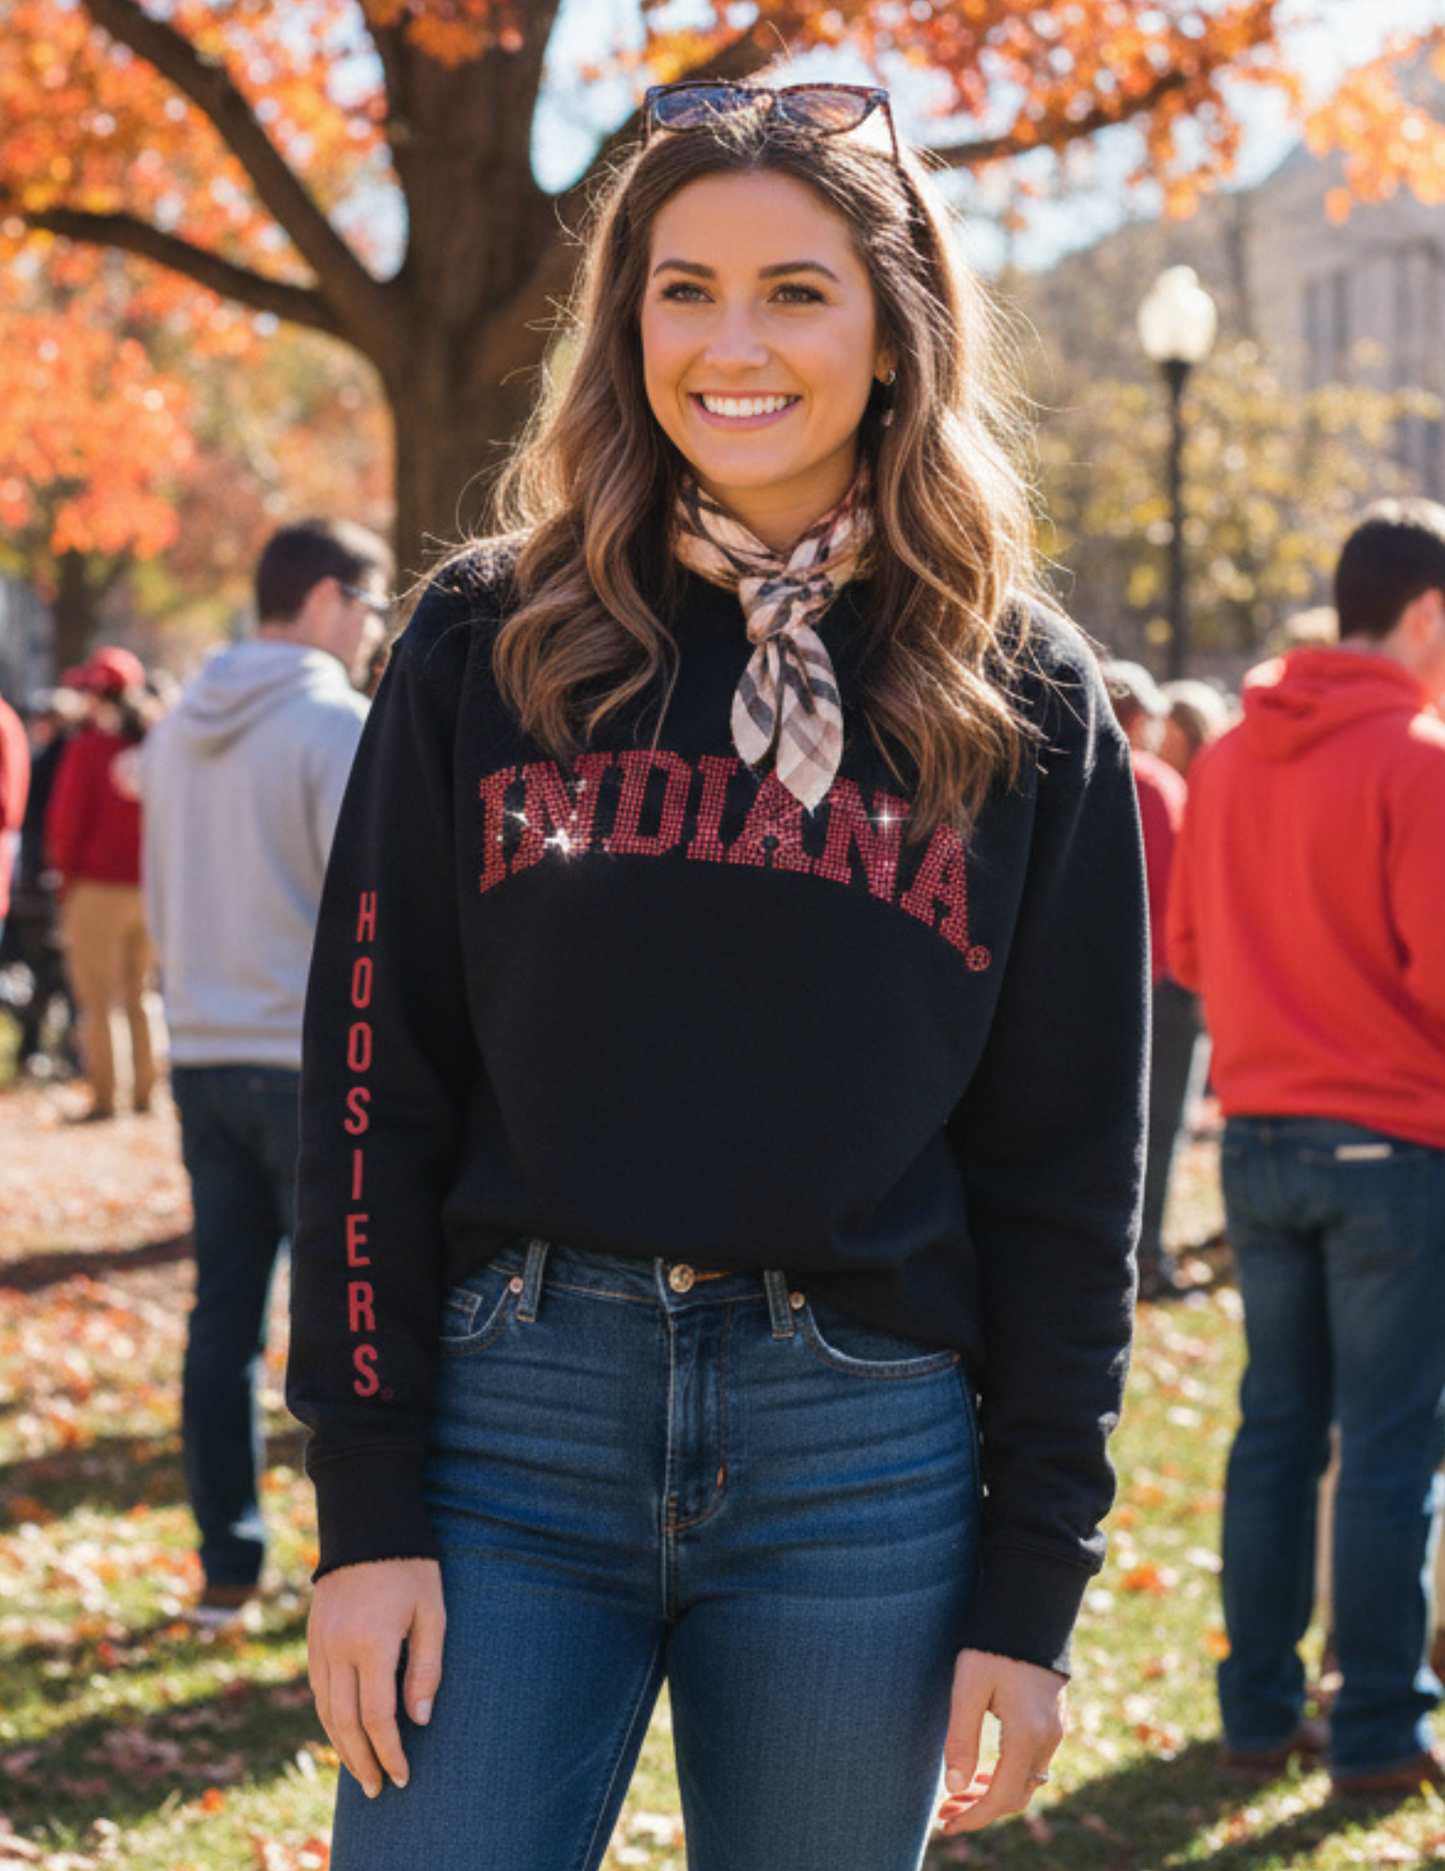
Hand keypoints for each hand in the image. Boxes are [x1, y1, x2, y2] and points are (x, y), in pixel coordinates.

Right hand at [308, 1557, 444, 1798]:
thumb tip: (419, 1720)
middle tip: (379, 1790)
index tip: (404, 1778)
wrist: (367, 1521)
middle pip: (344, 1722)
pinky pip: (318, 1688)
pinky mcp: (312, 1635)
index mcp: (372, 1643)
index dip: (390, 1752)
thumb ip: (427, 1667)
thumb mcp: (432, 1611)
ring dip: (342, 1745)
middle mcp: (338, 1648)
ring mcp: (320, 1642)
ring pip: (325, 1709)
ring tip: (361, 1771)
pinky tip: (343, 1730)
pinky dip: (329, 1717)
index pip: (377, 1716)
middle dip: (362, 1761)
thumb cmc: (411, 1565)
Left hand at [937, 1647, 1065, 1833]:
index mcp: (1027, 1735)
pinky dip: (1009, 1776)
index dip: (974, 1817)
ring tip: (959, 1795)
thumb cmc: (994, 1643)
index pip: (1002, 1797)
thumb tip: (954, 1788)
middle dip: (981, 1810)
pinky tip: (985, 1771)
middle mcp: (1048, 1739)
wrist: (1031, 1606)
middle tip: (946, 1813)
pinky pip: (1034, 1763)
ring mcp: (1056, 1729)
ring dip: (994, 1793)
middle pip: (1017, 1796)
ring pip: (1027, 1781)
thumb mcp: (969, 1687)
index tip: (946, 1825)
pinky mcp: (1056, 1719)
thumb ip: (962, 1739)